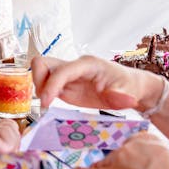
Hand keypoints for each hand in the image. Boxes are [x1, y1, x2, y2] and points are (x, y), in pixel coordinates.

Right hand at [32, 55, 158, 110]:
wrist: (130, 88)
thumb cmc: (129, 87)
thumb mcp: (128, 93)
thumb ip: (119, 96)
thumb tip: (114, 97)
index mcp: (88, 64)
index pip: (62, 70)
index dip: (51, 84)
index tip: (46, 103)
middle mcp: (75, 66)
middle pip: (43, 62)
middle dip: (38, 80)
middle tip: (45, 101)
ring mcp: (69, 75)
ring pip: (41, 71)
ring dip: (39, 87)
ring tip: (47, 104)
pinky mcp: (66, 85)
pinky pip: (47, 84)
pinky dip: (43, 93)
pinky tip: (50, 106)